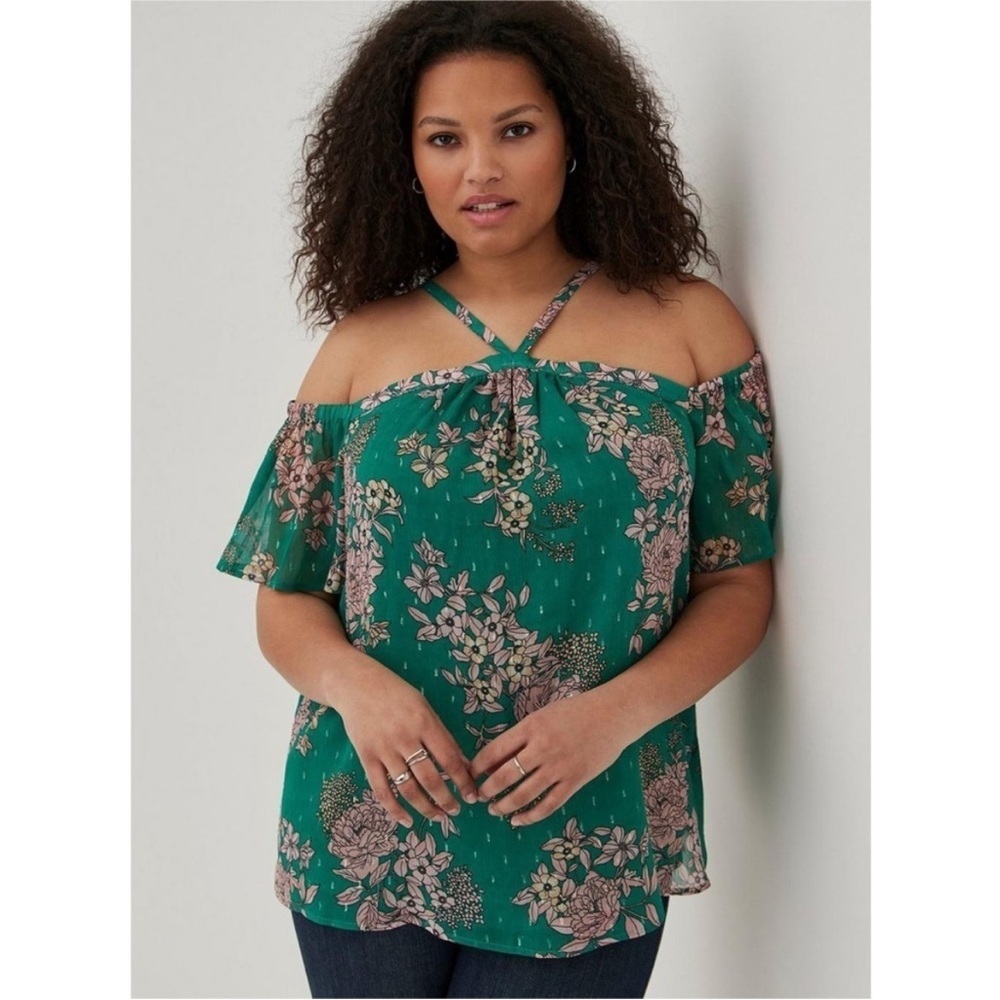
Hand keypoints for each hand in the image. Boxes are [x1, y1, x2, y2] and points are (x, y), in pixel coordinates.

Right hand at [337, 661, 478, 828]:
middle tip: (456, 811)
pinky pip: (381, 790)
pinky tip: (407, 820)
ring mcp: (384, 750)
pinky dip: (394, 809)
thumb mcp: (424, 707)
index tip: (472, 796)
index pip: (449, 759)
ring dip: (425, 807)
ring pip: (408, 788)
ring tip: (438, 816)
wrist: (356, 685)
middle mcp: (405, 738)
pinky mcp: (366, 758)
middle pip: (430, 778)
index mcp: (424, 722)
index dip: (463, 781)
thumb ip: (442, 735)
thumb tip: (463, 763)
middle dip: (446, 799)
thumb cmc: (396, 694)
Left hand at [468, 689, 630, 826]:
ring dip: (505, 805)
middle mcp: (542, 748)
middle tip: (479, 796)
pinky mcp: (574, 781)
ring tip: (494, 810)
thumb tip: (496, 759)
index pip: (495, 750)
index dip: (479, 765)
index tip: (470, 774)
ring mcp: (559, 766)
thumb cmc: (575, 712)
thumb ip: (522, 736)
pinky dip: (530, 816)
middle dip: (488, 789)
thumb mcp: (543, 716)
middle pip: (506, 775)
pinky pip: (548, 804)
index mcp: (531, 727)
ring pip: (524, 794)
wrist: (612, 715)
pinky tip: (518, 820)